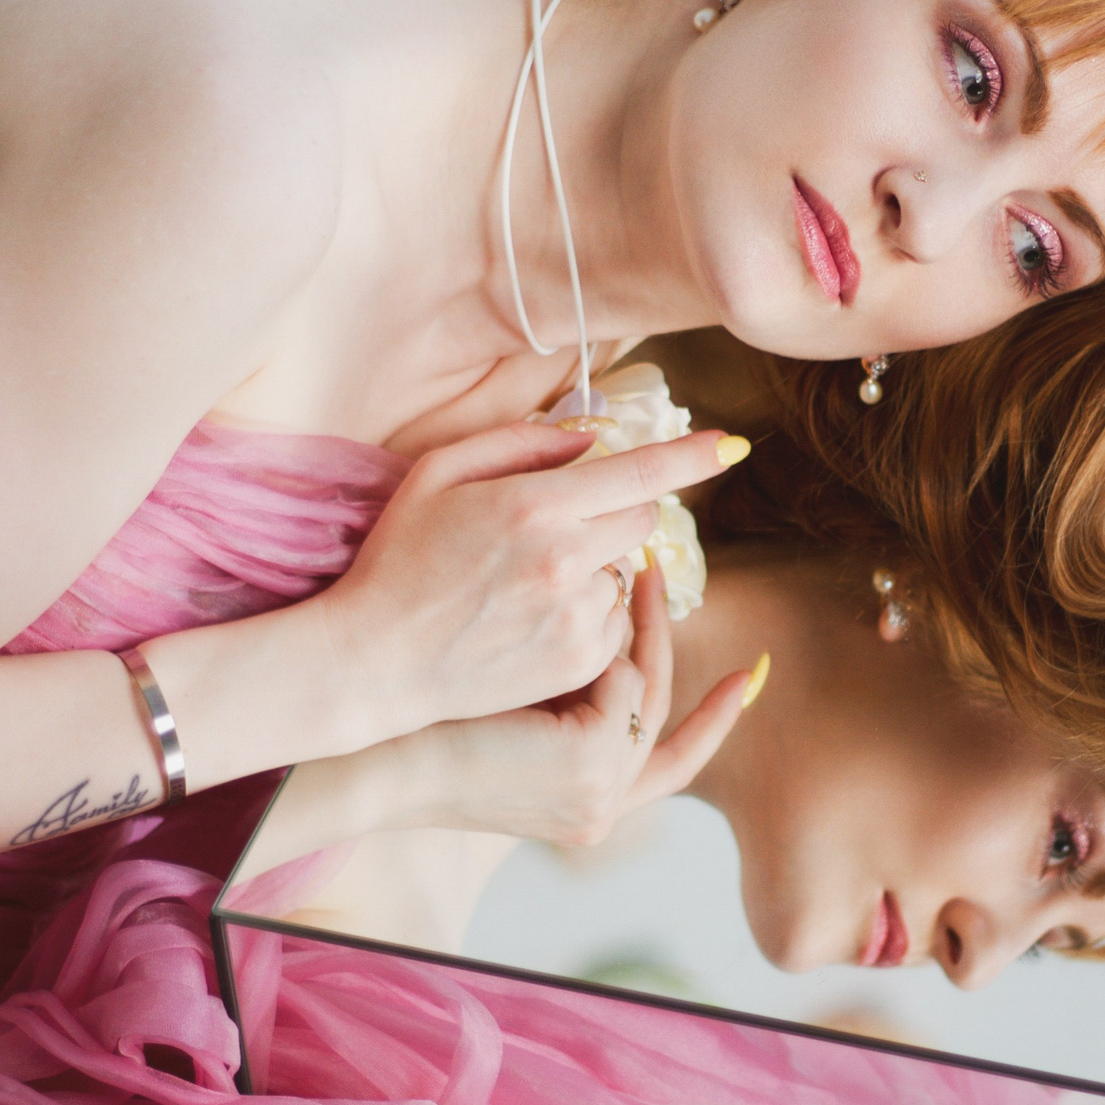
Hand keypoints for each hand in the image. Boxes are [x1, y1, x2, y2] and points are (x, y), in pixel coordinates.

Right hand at [319, 417, 744, 739]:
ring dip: (597, 569)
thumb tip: (589, 442)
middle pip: (642, 520)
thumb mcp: (437, 475)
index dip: (691, 454)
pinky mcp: (578, 662)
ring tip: (528, 585)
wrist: (373, 661)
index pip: (638, 470)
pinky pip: (615, 624)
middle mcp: (565, 559)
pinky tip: (532, 621)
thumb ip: (519, 445)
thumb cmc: (398, 560)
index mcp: (533, 504)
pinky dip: (589, 617)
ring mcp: (576, 617)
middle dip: (618, 512)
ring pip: (627, 574)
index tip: (730, 443)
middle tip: (564, 523)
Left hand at [405, 561, 759, 846]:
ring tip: (624, 565)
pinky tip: (572, 603)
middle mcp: (604, 805)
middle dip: (667, 641)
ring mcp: (601, 789)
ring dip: (635, 623)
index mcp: (588, 800)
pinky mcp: (589, 757)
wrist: (375, 747)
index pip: (675, 763)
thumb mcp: (514, 705)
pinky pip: (624, 677)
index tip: (751, 674)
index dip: (718, 721)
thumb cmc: (428, 721)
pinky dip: (600, 638)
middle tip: (664, 570)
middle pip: (668, 716)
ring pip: (647, 688)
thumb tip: (607, 625)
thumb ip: (566, 685)